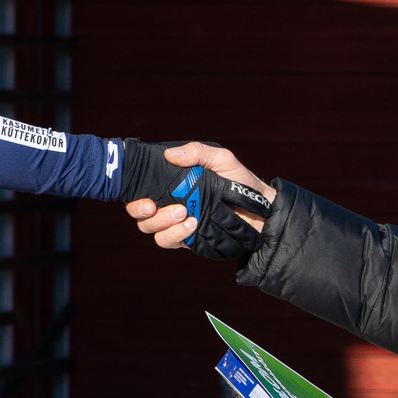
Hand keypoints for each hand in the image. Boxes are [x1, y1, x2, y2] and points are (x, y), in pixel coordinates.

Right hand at [126, 141, 274, 249]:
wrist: (262, 208)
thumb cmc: (240, 179)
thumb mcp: (221, 159)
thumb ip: (198, 153)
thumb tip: (170, 154)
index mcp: (172, 186)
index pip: (141, 195)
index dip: (135, 201)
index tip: (145, 200)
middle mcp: (171, 206)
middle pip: (143, 219)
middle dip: (149, 215)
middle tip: (169, 208)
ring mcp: (180, 225)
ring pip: (157, 235)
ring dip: (167, 227)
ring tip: (188, 217)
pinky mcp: (192, 241)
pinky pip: (174, 244)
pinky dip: (179, 237)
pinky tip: (194, 227)